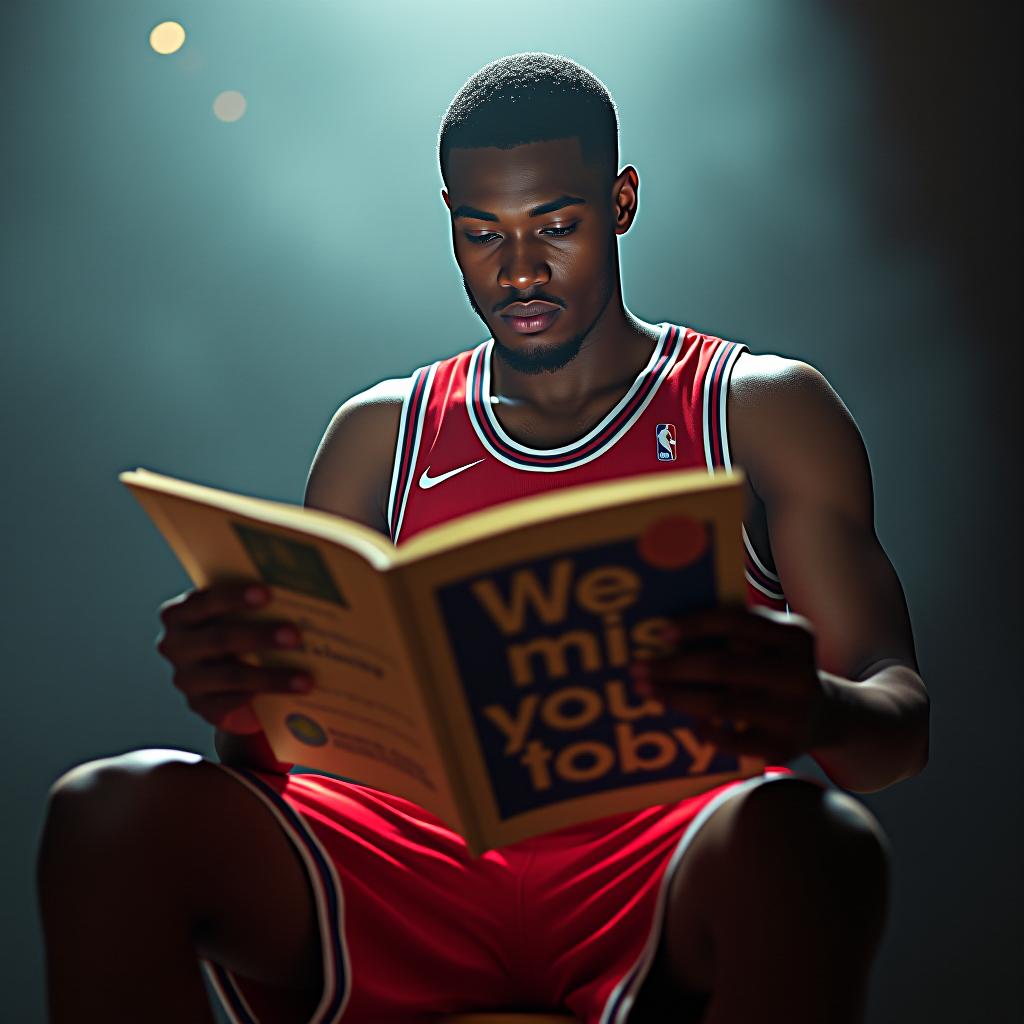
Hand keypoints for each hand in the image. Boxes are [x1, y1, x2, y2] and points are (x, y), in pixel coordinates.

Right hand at [155, 581, 314, 734]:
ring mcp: (186, 679)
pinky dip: (261, 698)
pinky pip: (231, 704)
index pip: (205, 601)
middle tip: (296, 635)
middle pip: (220, 638)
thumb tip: (301, 602)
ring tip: (306, 679)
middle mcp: (176, 645)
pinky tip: (288, 698)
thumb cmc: (239, 631)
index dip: (236, 596)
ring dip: (271, 677)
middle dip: (260, 636)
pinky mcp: (200, 706)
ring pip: (231, 676)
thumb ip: (255, 607)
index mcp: (181, 613)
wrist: (227, 679)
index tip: (268, 593)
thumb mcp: (240, 616)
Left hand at [630, 605, 839, 762]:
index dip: (696, 625)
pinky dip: (705, 730)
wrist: (832, 716)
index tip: (661, 632)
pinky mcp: (783, 747)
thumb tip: (668, 633)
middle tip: (637, 669)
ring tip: (648, 691)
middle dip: (672, 667)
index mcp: (795, 637)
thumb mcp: (775, 642)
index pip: (738, 622)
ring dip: (676, 697)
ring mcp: (793, 713)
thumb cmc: (781, 668)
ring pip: (720, 704)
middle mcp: (798, 673)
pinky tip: (689, 722)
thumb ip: (738, 632)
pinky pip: (731, 740)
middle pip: (721, 665)